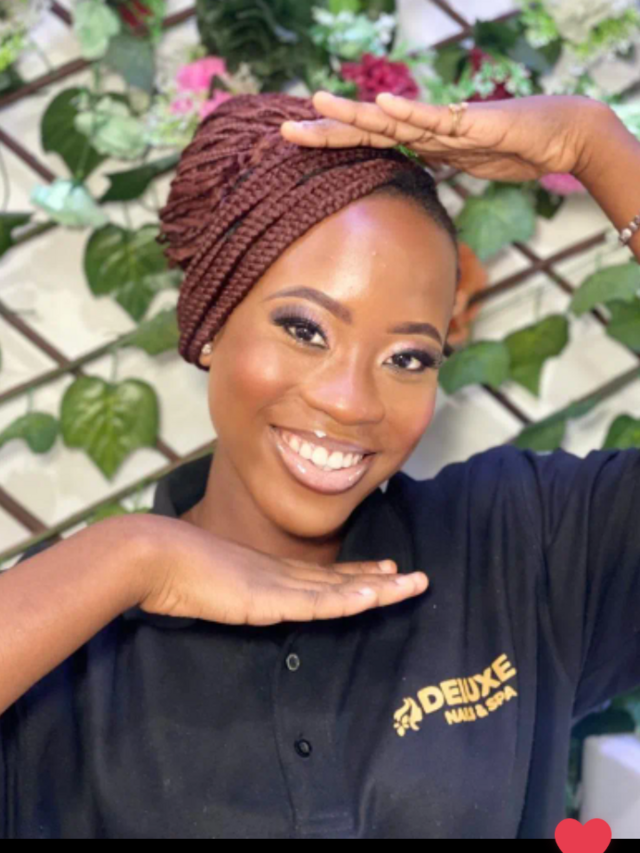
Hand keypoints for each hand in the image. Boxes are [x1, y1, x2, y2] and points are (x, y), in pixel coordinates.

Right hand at [138, 515, 427, 625]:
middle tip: (414, 577)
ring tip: (412, 584)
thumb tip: (236, 597)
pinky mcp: (269, 597)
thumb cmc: (174, 570)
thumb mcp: (212, 585)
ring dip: (379, 587)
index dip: (355, 575)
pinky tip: (374, 595)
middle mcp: (281, 574)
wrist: (154, 555)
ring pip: (339, 589)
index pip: (321, 577)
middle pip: (339, 580)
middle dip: (379, 580)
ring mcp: (277, 584)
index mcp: (268, 572)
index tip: (384, 571)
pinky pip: (317, 602)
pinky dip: (348, 599)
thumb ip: (232, 591)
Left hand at [280, 90, 605, 182]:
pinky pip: (436, 119)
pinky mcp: (470, 123)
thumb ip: (434, 164)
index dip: (333, 141)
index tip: (298, 143)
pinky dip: (410, 112)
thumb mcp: (461, 165)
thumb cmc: (512, 148)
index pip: (367, 142)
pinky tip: (382, 103)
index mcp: (419, 140)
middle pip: (367, 129)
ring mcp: (445, 124)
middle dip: (325, 130)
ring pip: (392, 120)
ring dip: (355, 113)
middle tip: (283, 130)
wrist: (558, 136)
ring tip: (318, 101)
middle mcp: (424, 128)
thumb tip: (409, 174)